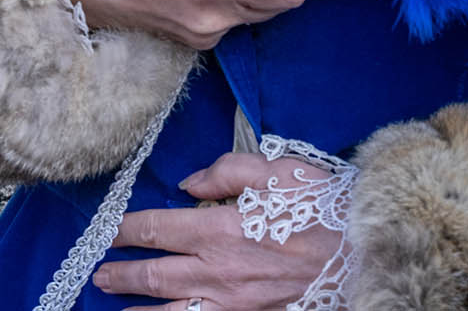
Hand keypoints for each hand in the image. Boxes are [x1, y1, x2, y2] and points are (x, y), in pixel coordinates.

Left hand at [92, 151, 342, 309]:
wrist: (369, 256)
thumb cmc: (324, 208)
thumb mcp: (275, 171)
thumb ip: (225, 171)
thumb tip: (187, 185)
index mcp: (219, 229)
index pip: (155, 230)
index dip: (125, 232)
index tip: (106, 233)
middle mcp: (220, 272)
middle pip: (154, 277)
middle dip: (121, 275)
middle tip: (98, 274)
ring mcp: (236, 304)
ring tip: (116, 308)